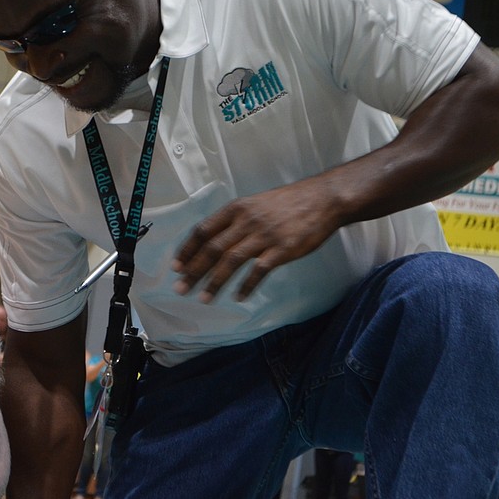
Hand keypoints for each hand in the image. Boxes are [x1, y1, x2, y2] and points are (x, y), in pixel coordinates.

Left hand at [172, 180, 340, 302]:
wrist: (322, 199)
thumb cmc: (287, 203)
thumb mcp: (255, 204)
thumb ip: (235, 221)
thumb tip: (213, 242)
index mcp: (236, 208)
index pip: (203, 230)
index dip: (187, 249)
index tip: (176, 266)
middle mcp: (246, 220)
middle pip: (212, 248)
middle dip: (193, 270)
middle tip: (180, 288)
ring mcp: (264, 235)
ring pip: (231, 261)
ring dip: (214, 282)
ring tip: (204, 299)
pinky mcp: (282, 249)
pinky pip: (259, 270)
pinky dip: (246, 285)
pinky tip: (239, 297)